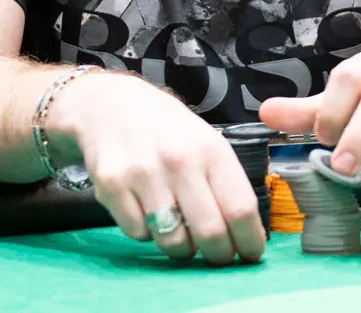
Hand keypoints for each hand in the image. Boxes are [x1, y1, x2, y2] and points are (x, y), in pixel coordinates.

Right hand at [48, 71, 264, 265]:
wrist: (109, 104)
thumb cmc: (166, 127)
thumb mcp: (205, 140)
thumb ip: (224, 181)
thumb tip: (246, 230)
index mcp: (210, 148)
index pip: (240, 209)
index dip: (249, 241)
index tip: (250, 253)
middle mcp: (179, 161)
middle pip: (210, 233)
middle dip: (219, 255)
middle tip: (218, 255)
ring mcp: (143, 174)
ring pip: (173, 242)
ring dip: (181, 247)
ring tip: (180, 229)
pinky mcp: (111, 187)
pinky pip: (138, 235)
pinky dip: (147, 232)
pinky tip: (146, 210)